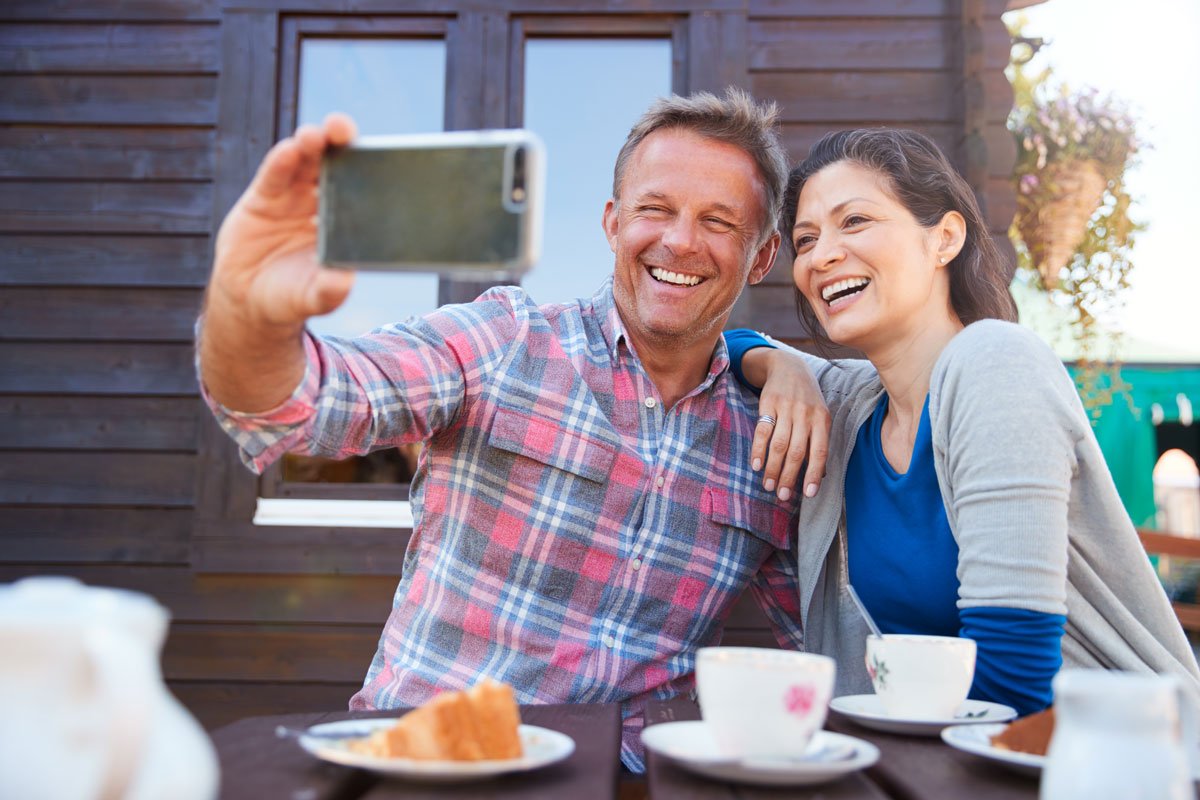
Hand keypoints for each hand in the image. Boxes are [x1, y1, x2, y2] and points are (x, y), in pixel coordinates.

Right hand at [209, 113, 358, 331]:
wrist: (249, 301)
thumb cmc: (292, 297)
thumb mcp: (313, 298)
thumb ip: (329, 290)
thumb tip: (344, 281)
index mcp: (343, 222)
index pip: (359, 187)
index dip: (365, 167)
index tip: (377, 154)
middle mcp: (320, 202)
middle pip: (333, 164)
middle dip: (339, 143)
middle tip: (343, 129)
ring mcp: (291, 197)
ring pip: (303, 162)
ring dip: (309, 145)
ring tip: (314, 137)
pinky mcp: (263, 198)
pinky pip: (273, 175)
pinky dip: (280, 161)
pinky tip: (288, 151)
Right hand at [747, 347, 829, 500]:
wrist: (789, 366)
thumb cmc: (807, 399)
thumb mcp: (819, 417)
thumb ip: (818, 443)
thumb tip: (820, 476)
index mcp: (822, 420)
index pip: (819, 451)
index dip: (813, 474)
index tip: (807, 494)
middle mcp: (806, 414)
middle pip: (797, 452)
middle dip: (788, 476)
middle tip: (781, 495)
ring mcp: (787, 408)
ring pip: (779, 444)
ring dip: (772, 468)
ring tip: (767, 486)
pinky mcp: (768, 403)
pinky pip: (762, 430)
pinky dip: (759, 450)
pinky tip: (756, 465)